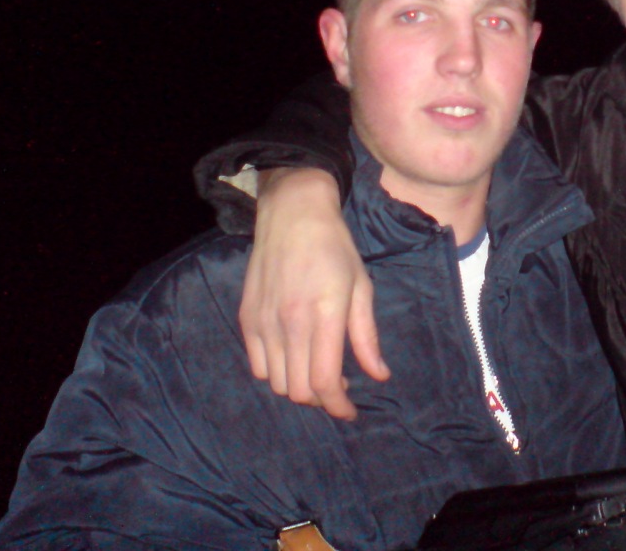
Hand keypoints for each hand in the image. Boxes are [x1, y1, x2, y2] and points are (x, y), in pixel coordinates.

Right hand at [239, 168, 389, 417]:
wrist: (293, 213)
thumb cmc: (335, 247)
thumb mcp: (361, 287)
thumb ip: (366, 336)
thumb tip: (379, 375)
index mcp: (322, 315)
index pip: (324, 382)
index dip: (338, 406)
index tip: (350, 411)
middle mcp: (288, 324)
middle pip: (299, 391)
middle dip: (322, 399)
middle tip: (339, 386)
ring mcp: (263, 322)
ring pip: (277, 384)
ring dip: (299, 387)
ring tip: (317, 369)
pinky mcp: (246, 318)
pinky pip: (258, 367)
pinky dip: (276, 373)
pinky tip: (293, 356)